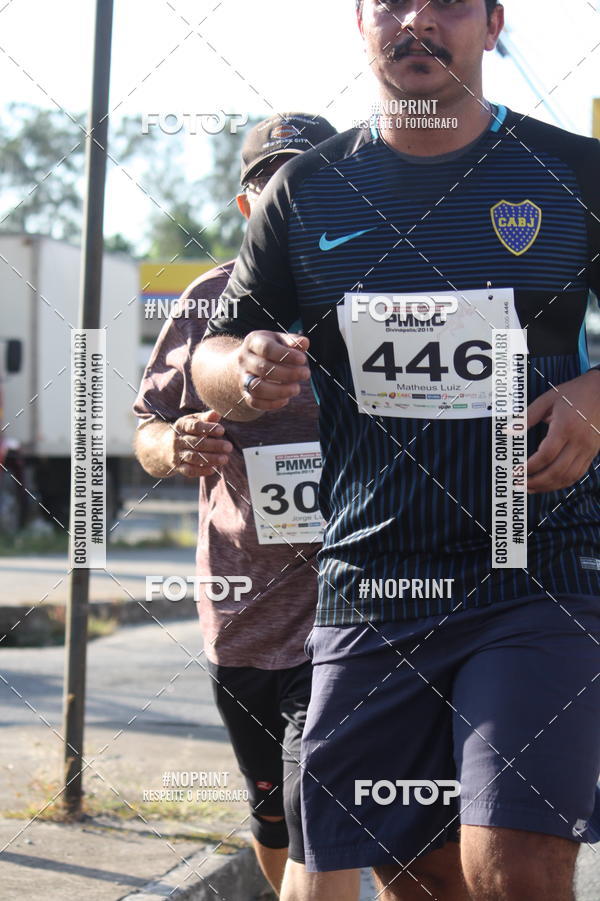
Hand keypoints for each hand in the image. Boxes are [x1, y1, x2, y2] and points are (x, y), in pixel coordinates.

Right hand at [166, 410, 232, 477]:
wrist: (162, 447)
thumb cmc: (185, 431)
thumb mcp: (192, 421)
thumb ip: (206, 418)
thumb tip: (217, 413)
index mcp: (181, 426)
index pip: (194, 426)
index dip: (208, 428)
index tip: (222, 430)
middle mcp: (177, 440)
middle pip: (196, 443)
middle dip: (213, 445)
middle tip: (229, 447)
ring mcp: (176, 454)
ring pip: (193, 457)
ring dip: (210, 459)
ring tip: (224, 459)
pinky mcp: (177, 467)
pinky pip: (188, 470)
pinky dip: (201, 471)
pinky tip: (213, 469)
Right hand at [236, 330, 310, 410]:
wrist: (249, 361)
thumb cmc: (270, 349)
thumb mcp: (280, 340)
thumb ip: (292, 341)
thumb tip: (304, 343)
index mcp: (253, 342)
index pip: (267, 348)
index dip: (286, 355)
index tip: (302, 359)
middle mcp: (245, 360)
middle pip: (263, 368)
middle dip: (288, 373)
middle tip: (305, 374)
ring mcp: (243, 377)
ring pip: (257, 388)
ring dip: (280, 391)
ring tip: (296, 389)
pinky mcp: (245, 393)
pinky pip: (255, 402)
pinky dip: (272, 404)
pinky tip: (286, 399)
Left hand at [526, 369, 599, 493]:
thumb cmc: (574, 393)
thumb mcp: (547, 399)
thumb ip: (526, 417)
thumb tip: (508, 430)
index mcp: (565, 427)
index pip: (546, 454)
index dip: (530, 467)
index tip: (515, 471)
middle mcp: (579, 441)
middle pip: (557, 471)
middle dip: (535, 482)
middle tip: (518, 484)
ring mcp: (588, 449)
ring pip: (568, 477)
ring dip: (547, 487)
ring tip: (529, 488)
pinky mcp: (592, 453)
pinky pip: (577, 474)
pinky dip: (562, 483)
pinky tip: (548, 484)